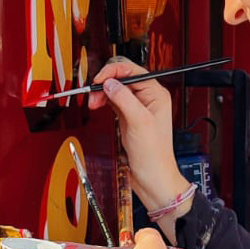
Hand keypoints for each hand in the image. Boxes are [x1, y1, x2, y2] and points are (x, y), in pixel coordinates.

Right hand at [88, 58, 185, 214]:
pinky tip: (97, 106)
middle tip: (93, 94)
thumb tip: (110, 83)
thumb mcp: (139, 123)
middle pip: (122, 78)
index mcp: (156, 94)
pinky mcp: (127, 118)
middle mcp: (147, 98)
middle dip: (105, 83)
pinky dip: (103, 102)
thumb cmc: (154, 155)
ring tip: (93, 102)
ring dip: (102, 93)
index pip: (132, 71)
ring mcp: (137, 108)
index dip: (113, 72)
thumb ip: (124, 99)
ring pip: (115, 90)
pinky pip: (113, 102)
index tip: (99, 80)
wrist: (152, 178)